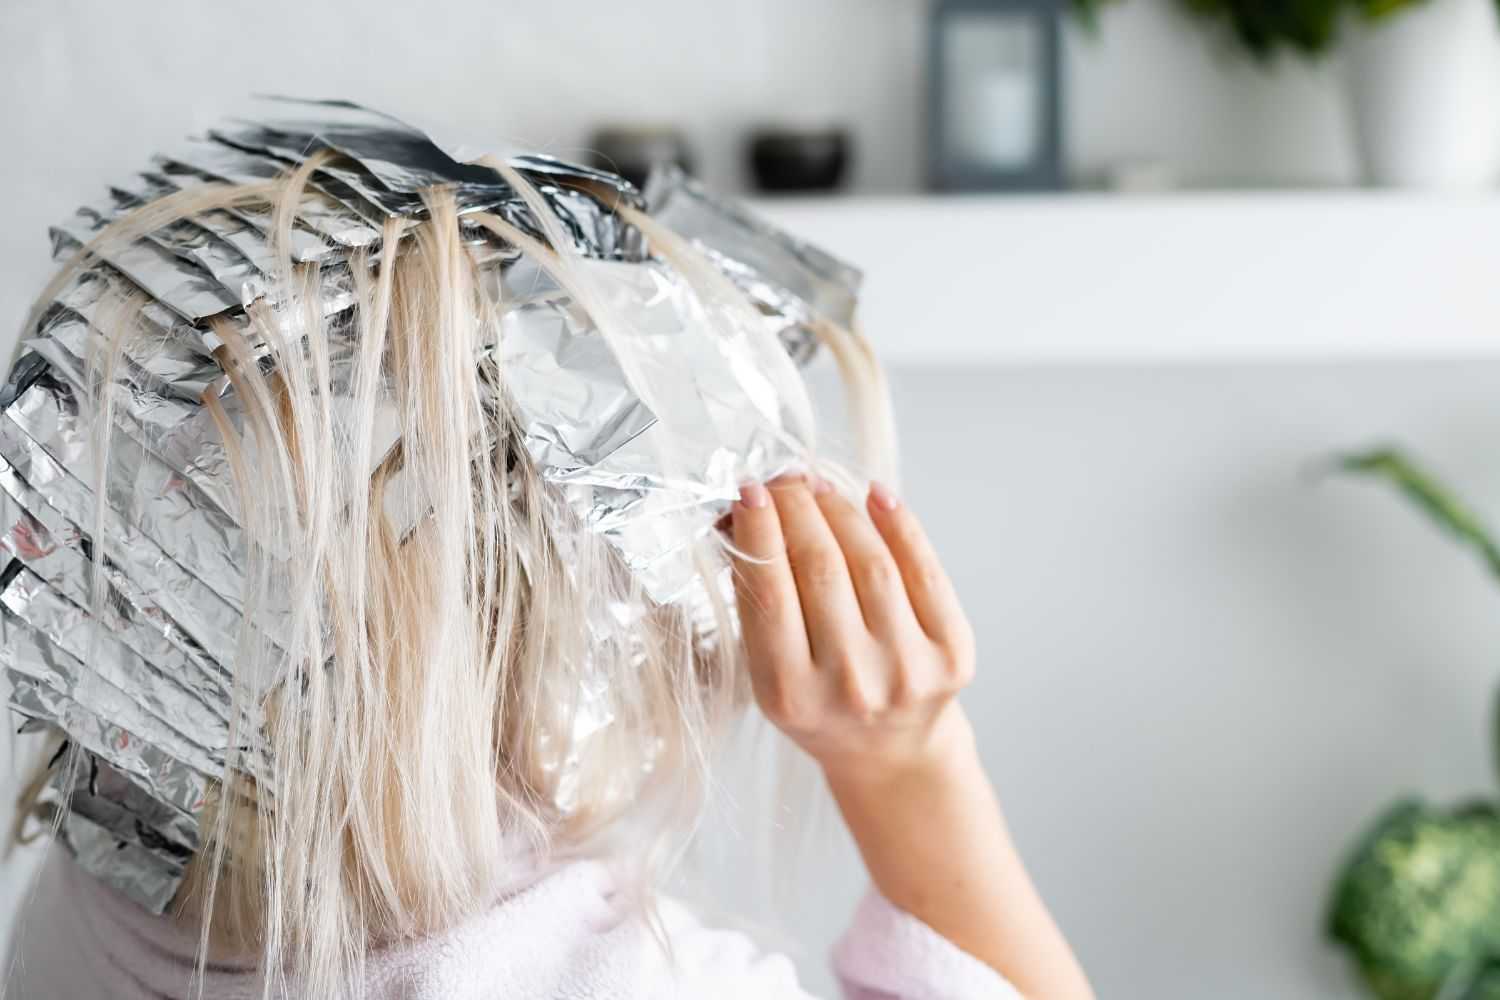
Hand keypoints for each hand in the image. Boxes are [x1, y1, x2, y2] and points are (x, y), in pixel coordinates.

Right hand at [728, 475, 976, 782]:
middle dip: (798, 509)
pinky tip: (876, 497)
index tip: (750, 491)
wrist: (891, 752)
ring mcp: (906, 669)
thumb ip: (757, 602)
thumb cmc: (820, 702)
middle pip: (820, 569)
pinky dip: (900, 526)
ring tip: (819, 486)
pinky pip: (924, 571)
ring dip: (841, 510)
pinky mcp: (951, 655)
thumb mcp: (770, 671)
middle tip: (785, 480)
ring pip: (871, 562)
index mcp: (791, 694)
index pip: (770, 593)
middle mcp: (851, 685)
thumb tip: (746, 514)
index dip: (759, 531)